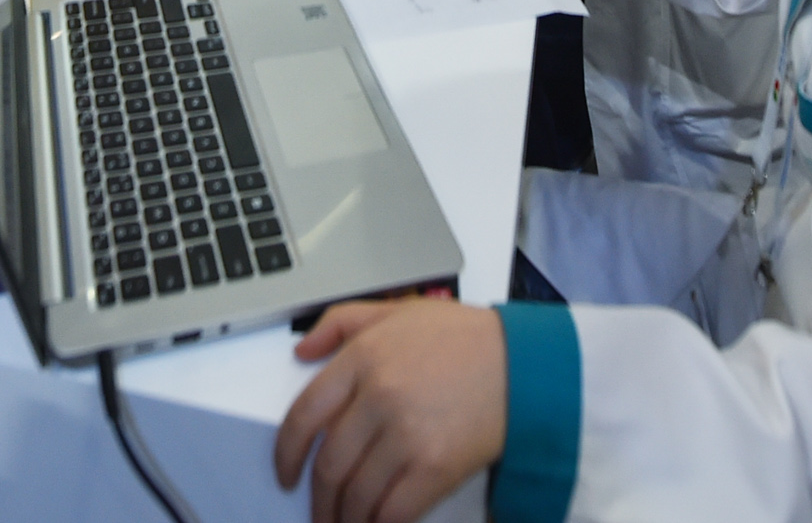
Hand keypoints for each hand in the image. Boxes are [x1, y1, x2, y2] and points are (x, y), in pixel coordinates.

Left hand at [275, 298, 506, 522]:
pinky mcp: (435, 467)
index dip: (286, 453)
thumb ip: (343, 322)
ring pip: (356, 494)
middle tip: (320, 512)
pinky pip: (392, 511)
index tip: (285, 473)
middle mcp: (379, 396)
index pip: (303, 415)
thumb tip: (302, 349)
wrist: (526, 363)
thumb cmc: (466, 337)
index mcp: (364, 358)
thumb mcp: (399, 310)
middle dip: (319, 498)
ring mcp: (406, 434)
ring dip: (344, 519)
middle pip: (329, 464)